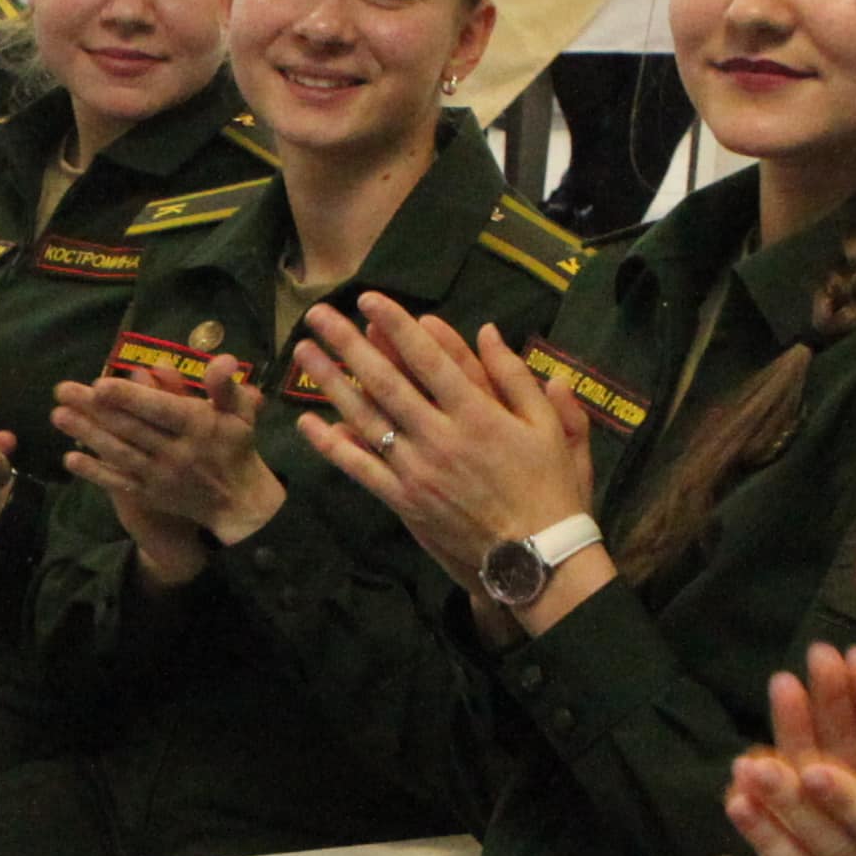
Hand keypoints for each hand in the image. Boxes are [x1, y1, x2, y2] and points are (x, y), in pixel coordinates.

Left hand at [50, 360, 278, 582]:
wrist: (237, 500)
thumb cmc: (235, 446)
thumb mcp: (239, 411)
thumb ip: (226, 385)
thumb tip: (222, 359)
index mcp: (196, 426)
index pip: (159, 409)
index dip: (130, 397)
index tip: (100, 384)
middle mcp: (175, 452)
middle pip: (130, 428)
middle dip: (94, 409)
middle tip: (62, 390)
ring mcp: (159, 475)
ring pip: (119, 452)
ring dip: (87, 434)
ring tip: (58, 415)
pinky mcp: (149, 494)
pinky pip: (118, 482)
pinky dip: (94, 471)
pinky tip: (70, 458)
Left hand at [296, 297, 597, 599]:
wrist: (536, 558)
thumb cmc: (551, 488)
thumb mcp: (551, 426)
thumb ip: (516, 376)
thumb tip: (487, 331)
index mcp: (478, 414)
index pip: (429, 358)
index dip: (396, 325)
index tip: (369, 298)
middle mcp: (441, 438)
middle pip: (385, 382)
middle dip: (348, 344)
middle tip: (318, 314)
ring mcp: (418, 471)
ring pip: (365, 419)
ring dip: (331, 383)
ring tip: (304, 352)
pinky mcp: (405, 501)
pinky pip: (361, 469)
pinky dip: (332, 446)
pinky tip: (308, 423)